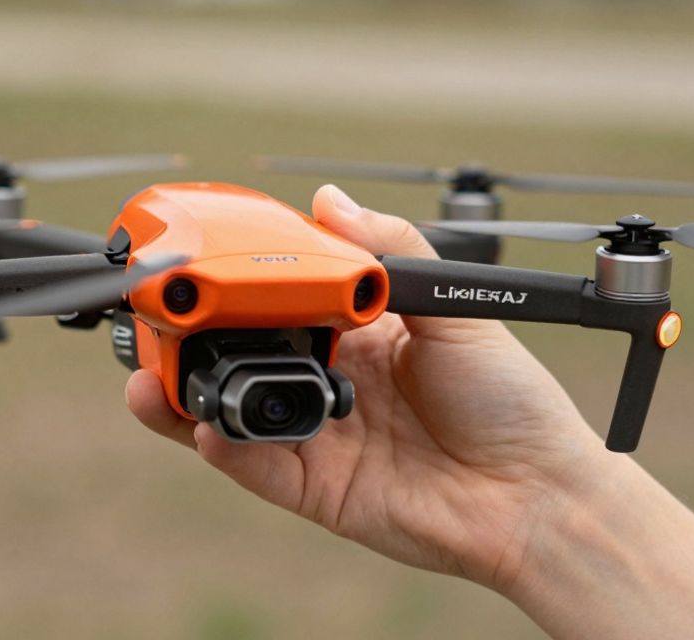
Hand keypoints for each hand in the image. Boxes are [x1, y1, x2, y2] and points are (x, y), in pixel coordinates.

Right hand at [125, 184, 607, 587]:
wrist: (540, 493)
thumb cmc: (509, 401)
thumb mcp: (454, 309)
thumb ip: (391, 253)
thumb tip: (329, 200)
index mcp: (354, 336)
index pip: (278, 304)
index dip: (235, 287)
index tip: (198, 264)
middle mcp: (325, 382)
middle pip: (238, 359)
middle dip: (189, 343)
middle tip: (158, 322)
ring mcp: (316, 438)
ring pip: (229, 416)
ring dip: (184, 398)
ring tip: (153, 378)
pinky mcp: (316, 491)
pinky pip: (257, 469)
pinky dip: (226, 450)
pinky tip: (206, 429)